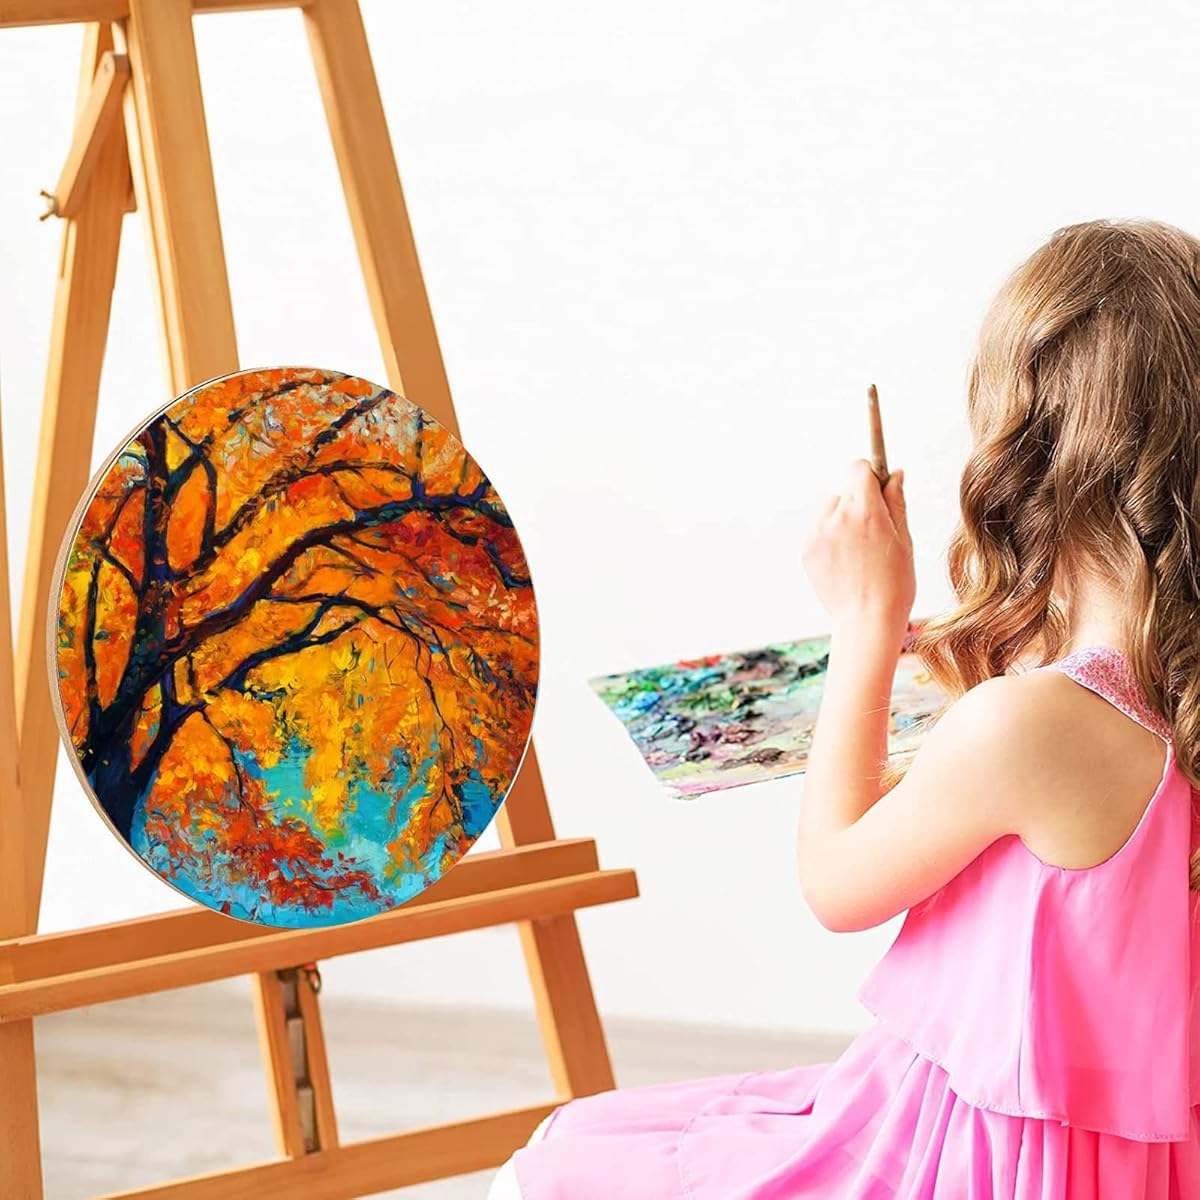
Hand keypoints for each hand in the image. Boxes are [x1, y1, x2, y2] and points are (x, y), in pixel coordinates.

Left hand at [801, 459, 914, 644]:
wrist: (866, 620)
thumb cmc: (894, 583)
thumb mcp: (904, 539)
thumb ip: (896, 501)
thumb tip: (896, 474)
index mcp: (865, 510)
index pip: (859, 468)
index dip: (870, 476)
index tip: (877, 487)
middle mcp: (837, 516)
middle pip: (845, 490)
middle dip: (859, 502)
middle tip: (873, 532)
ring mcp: (817, 533)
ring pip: (829, 509)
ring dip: (840, 519)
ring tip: (858, 550)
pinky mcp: (806, 549)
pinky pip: (818, 530)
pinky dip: (829, 538)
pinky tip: (845, 561)